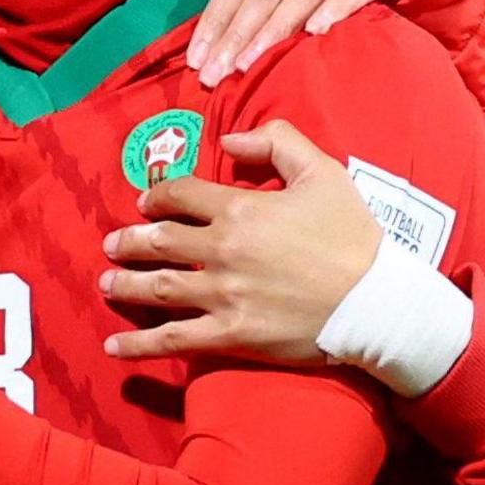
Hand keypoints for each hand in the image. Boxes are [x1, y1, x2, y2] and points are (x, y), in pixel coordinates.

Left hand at [98, 121, 381, 364]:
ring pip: (158, 287)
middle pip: (159, 241)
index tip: (145, 203)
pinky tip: (113, 347)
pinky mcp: (231, 334)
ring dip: (125, 284)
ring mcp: (223, 295)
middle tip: (112, 244)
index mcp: (240, 209)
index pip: (180, 196)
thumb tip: (230, 138)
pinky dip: (139, 344)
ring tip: (106, 282)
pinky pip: (174, 339)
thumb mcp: (323, 172)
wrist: (378, 300)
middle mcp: (223, 250)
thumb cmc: (354, 236)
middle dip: (129, 241)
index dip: (157, 196)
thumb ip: (277, 141)